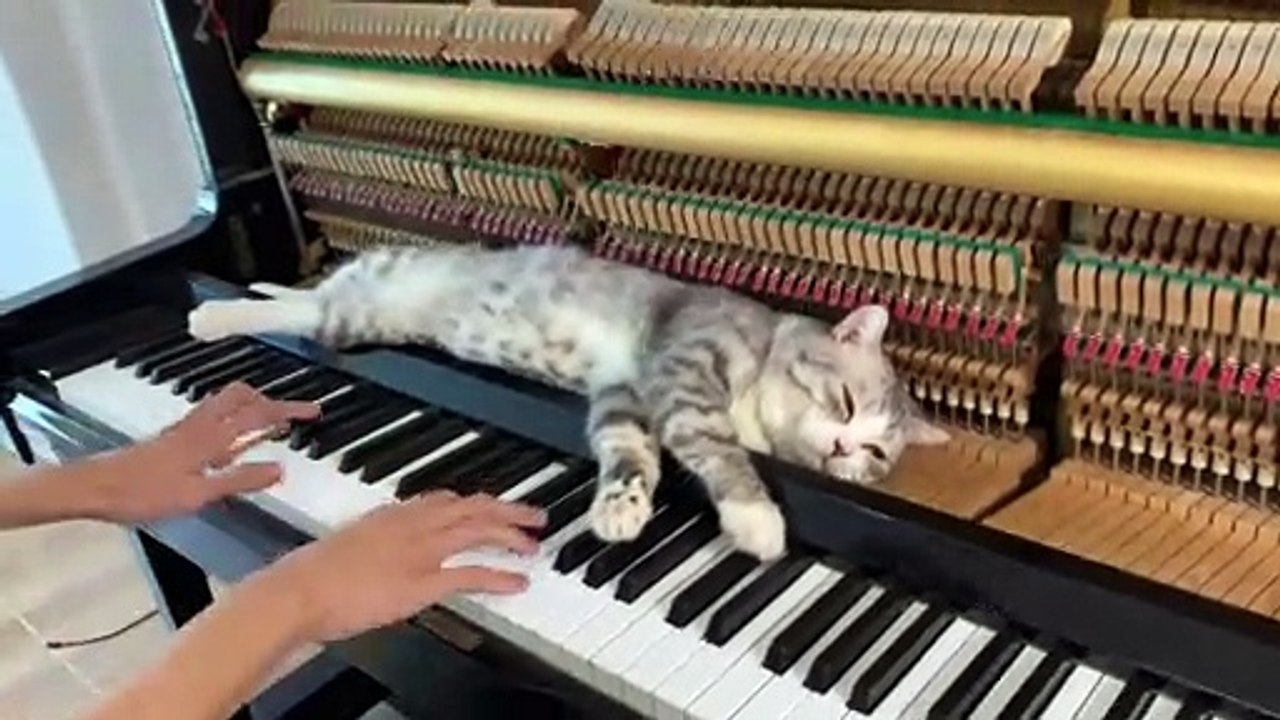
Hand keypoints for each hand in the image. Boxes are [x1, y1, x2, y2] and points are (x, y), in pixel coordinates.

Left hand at [84, 383, 318, 522]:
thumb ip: (241, 479)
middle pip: (241, 396)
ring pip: (225, 403)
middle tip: (289, 415)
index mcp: (212, 437)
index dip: (289, 410)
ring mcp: (185, 428)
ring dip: (250, 406)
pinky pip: (211, 417)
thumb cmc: (146, 493)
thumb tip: (281, 469)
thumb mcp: (199, 494)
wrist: (96, 487)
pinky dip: (231, 419)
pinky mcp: (173, 437)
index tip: (315, 410)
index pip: (260, 414)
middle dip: (269, 400)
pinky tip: (230, 441)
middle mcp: (201, 424)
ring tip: (267, 422)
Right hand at [261, 491, 545, 643]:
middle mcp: (413, 524)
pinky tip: (518, 581)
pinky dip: (499, 576)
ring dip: (511, 536)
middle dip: (508, 510)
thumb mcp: (349, 543)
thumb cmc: (313, 573)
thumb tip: (383, 550)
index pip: (445, 499)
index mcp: (394, 514)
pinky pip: (471, 574)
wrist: (300, 589)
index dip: (475, 502)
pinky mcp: (422, 582)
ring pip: (479, 532)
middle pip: (473, 508)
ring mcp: (421, 551)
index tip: (492, 504)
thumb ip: (374, 540)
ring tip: (533, 544)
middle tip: (534, 515)